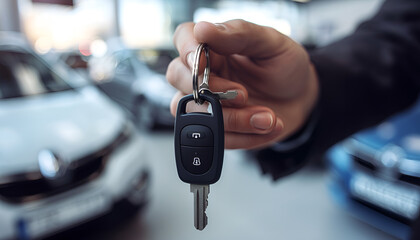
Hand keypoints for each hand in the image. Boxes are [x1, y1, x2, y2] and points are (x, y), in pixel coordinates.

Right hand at [166, 20, 318, 148]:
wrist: (301, 99)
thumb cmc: (285, 66)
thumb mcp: (272, 44)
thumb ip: (239, 34)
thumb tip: (203, 29)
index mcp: (214, 47)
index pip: (184, 38)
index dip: (187, 51)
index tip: (205, 63)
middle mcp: (204, 73)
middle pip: (178, 77)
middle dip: (211, 91)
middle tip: (243, 95)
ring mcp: (208, 102)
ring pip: (196, 114)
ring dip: (234, 120)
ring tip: (267, 117)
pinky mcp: (218, 128)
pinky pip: (217, 138)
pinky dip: (246, 137)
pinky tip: (268, 125)